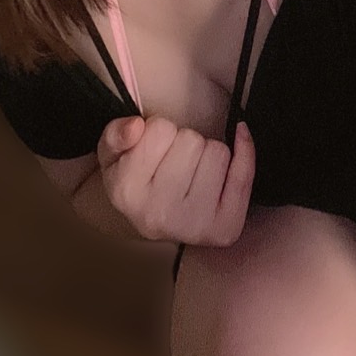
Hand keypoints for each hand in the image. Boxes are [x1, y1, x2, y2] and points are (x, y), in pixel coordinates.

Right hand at [97, 114, 255, 245]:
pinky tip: (238, 141)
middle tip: (173, 160)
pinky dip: (244, 152)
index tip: (154, 146)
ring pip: (218, 152)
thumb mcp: (111, 154)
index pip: (161, 129)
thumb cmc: (134, 178)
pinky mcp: (225, 228)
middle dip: (184, 141)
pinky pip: (244, 175)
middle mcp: (160, 214)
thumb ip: (114, 134)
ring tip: (191, 170)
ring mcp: (195, 225)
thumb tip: (135, 126)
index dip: (159, 129)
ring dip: (207, 152)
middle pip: (192, 140)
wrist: (154, 219)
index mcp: (127, 192)